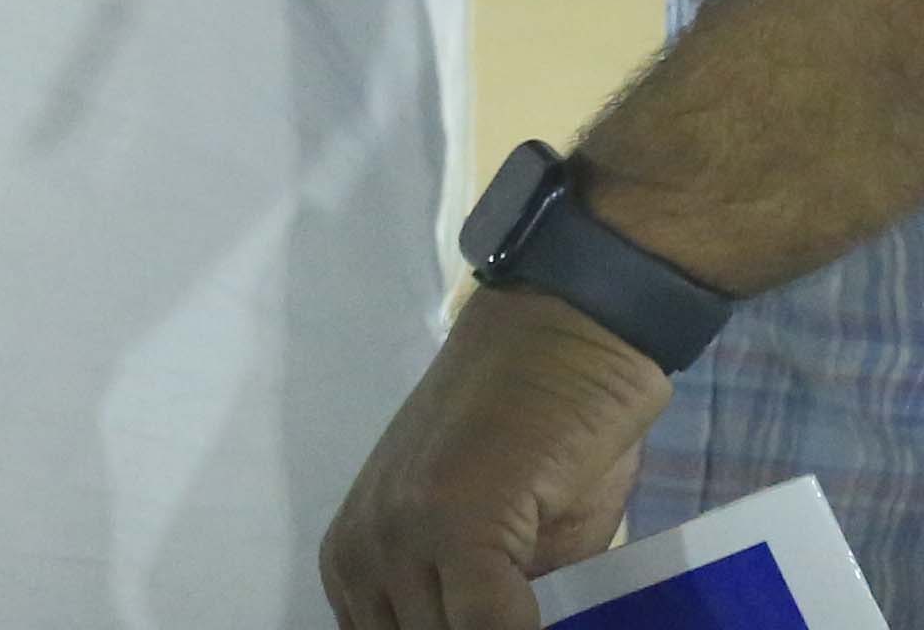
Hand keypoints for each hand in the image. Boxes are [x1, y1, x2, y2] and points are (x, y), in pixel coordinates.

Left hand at [318, 285, 670, 629]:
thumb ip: (475, 605)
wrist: (569, 323)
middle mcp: (360, 552)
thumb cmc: (548, 426)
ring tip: (540, 605)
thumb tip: (481, 629)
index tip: (483, 613)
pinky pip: (488, 626)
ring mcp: (400, 535)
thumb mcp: (500, 544)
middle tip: (513, 609)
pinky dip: (520, 628)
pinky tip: (548, 609)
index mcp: (354, 560)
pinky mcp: (456, 522)